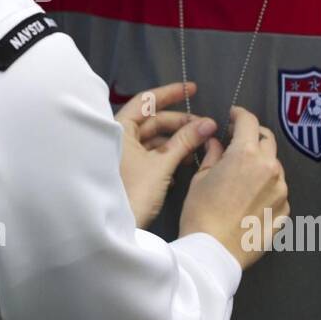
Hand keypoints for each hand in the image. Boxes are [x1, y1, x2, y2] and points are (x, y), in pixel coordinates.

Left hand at [115, 81, 217, 227]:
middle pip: (153, 121)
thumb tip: (208, 123)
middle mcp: (117, 137)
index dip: (171, 93)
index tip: (193, 89)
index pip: (147, 101)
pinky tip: (183, 166)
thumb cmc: (133, 193)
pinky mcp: (127, 172)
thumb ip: (185, 141)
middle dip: (180, 123)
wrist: (113, 230)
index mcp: (119, 128)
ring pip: (153, 140)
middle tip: (206, 127)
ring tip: (198, 148)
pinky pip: (150, 155)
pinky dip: (167, 156)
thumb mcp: (162, 165)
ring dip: (176, 142)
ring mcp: (121, 155)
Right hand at [179, 106, 287, 269]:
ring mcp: (281, 191)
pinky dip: (267, 188)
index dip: (239, 115)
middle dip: (253, 136)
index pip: (249, 121)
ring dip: (261, 164)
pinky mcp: (285, 211)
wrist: (213, 252)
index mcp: (246, 154)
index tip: (232, 116)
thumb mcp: (201, 178)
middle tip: (238, 141)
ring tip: (242, 176)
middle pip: (267, 140)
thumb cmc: (200, 213)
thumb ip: (214, 155)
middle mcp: (270, 168)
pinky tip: (250, 199)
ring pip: (274, 166)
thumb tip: (216, 142)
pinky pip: (278, 191)